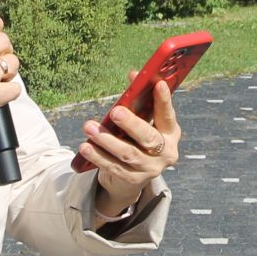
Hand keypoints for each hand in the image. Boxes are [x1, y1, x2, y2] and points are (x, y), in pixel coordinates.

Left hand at [83, 80, 180, 219]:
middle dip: (131, 124)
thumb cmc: (136, 139)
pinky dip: (98, 156)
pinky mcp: (133, 181)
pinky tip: (85, 146)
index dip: (164, 100)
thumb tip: (133, 74)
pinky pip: (113, 167)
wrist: (131, 177)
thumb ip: (137, 100)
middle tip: (115, 111)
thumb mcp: (141, 121)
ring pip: (127, 154)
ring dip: (106, 140)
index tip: (157, 84)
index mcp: (171, 133)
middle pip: (148, 138)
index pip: (168, 115)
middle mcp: (166, 153)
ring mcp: (150, 169)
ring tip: (89, 127)